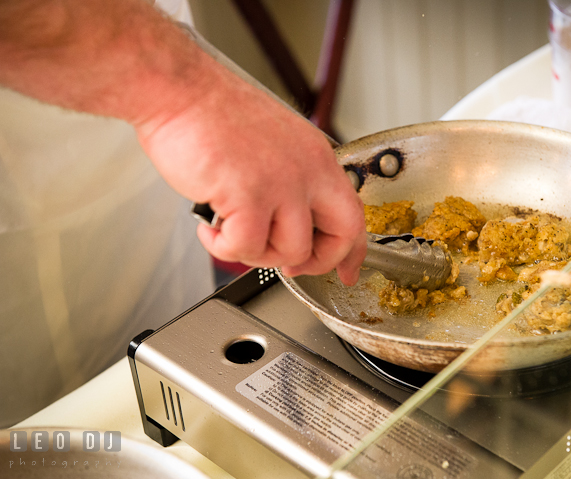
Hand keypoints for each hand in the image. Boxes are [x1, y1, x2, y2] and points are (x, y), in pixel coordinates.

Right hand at [135, 66, 365, 285]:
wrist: (179, 89)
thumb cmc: (212, 114)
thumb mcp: (276, 142)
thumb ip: (292, 180)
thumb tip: (290, 222)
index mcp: (317, 157)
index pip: (354, 213)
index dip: (352, 251)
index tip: (347, 270)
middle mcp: (308, 170)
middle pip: (341, 235)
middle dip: (317, 262)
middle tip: (291, 266)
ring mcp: (282, 184)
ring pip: (290, 251)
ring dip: (257, 253)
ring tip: (232, 232)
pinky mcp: (249, 197)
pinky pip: (245, 248)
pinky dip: (222, 247)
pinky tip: (211, 228)